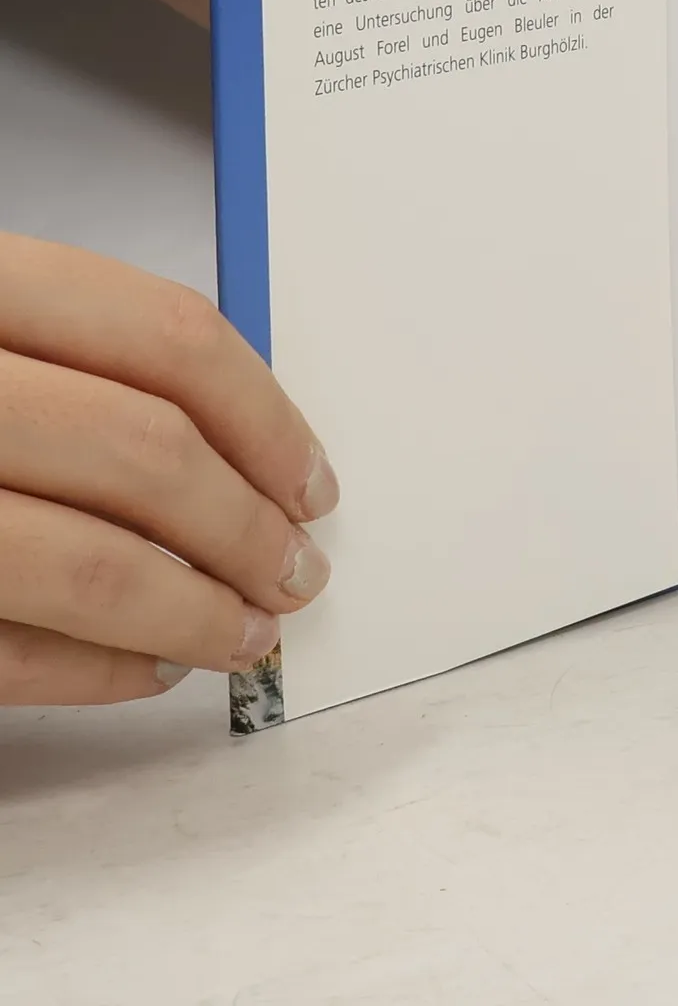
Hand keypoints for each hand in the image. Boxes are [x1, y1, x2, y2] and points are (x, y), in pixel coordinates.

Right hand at [0, 232, 336, 704]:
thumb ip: (88, 360)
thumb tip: (249, 439)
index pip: (167, 340)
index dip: (267, 418)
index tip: (312, 478)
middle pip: (144, 455)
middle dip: (247, 528)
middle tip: (295, 570)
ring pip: (86, 564)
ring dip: (193, 613)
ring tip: (244, 631)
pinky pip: (4, 651)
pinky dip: (98, 670)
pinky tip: (146, 667)